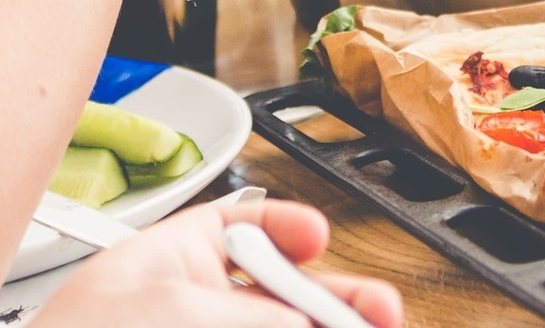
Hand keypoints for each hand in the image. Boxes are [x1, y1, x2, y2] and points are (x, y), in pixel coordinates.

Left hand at [31, 198, 403, 327]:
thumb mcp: (178, 307)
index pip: (246, 225)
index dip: (291, 230)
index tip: (323, 240)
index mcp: (168, 261)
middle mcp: (183, 305)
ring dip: (321, 324)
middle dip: (330, 301)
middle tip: (376, 314)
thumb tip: (318, 319)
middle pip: (280, 294)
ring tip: (356, 326)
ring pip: (278, 326)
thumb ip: (261, 312)